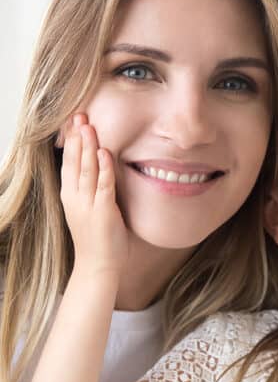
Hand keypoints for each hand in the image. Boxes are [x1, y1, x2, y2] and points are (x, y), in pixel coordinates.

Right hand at [60, 114, 129, 280]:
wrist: (98, 267)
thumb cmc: (98, 239)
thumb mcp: (90, 210)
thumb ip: (93, 191)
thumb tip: (101, 171)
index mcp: (71, 196)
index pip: (69, 163)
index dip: (71, 142)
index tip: (74, 122)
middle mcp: (75, 198)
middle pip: (74, 162)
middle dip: (77, 137)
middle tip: (79, 114)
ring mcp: (88, 204)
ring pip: (86, 169)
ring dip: (88, 146)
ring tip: (89, 125)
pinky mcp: (103, 211)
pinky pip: (103, 185)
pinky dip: (104, 168)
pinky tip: (104, 152)